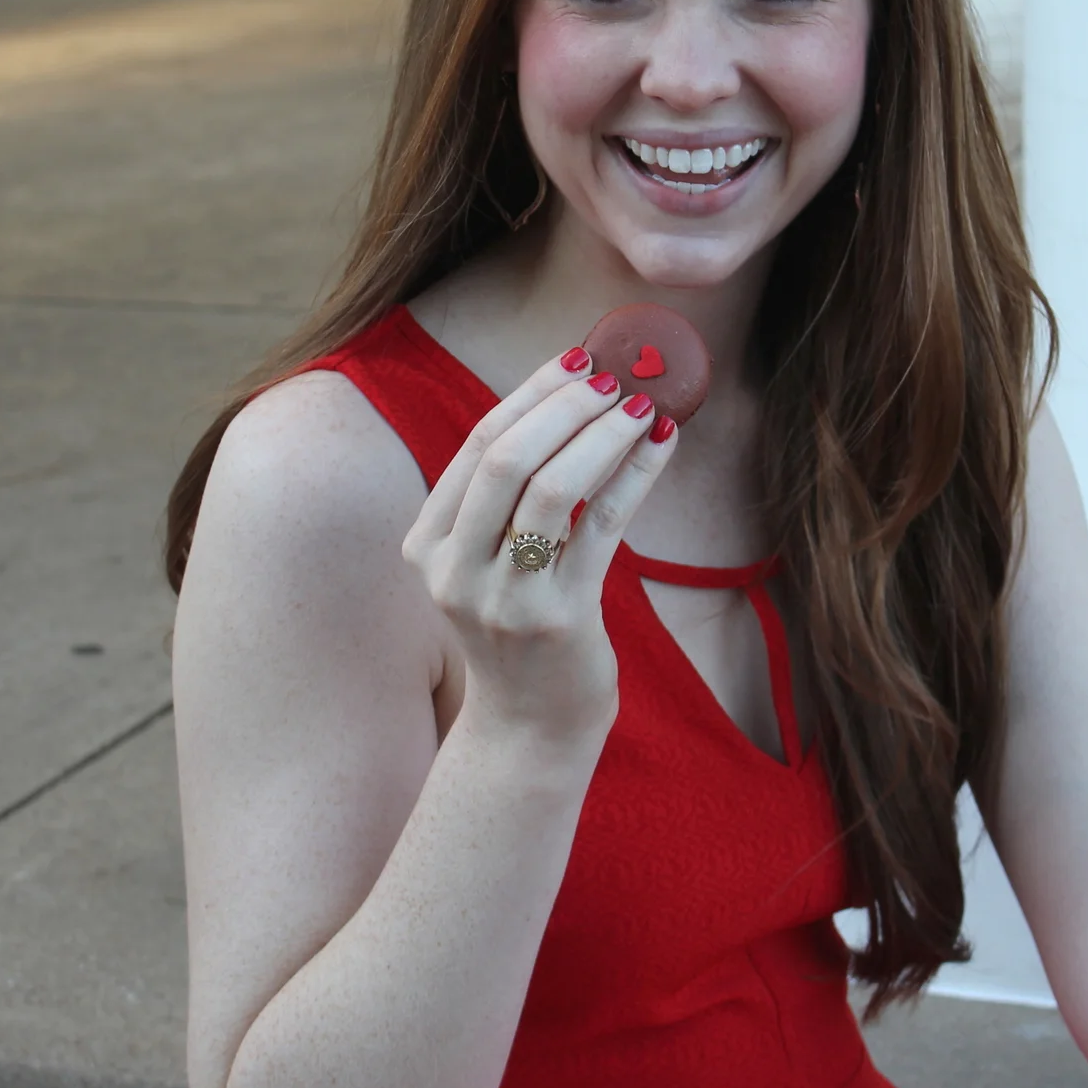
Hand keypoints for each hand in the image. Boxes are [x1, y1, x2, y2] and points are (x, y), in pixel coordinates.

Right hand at [401, 348, 676, 748]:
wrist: (527, 728)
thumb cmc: (517, 627)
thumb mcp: (486, 562)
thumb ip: (506, 496)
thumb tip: (571, 396)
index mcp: (426, 544)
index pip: (477, 445)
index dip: (531, 394)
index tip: (576, 359)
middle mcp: (454, 569)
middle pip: (506, 458)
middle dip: (565, 406)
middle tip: (614, 376)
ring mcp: (506, 597)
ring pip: (553, 489)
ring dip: (603, 435)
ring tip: (641, 404)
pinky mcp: (560, 618)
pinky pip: (602, 527)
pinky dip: (635, 475)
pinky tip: (661, 442)